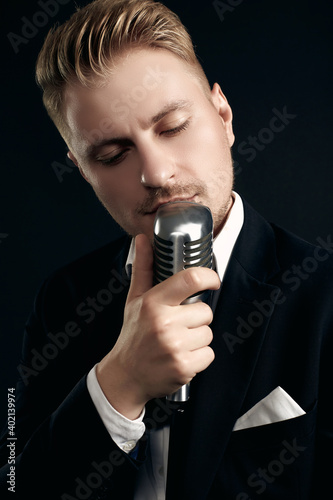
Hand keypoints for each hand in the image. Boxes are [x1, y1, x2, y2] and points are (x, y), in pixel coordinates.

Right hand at [96, 234, 219, 418]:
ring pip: (208, 333)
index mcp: (153, 303)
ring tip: (177, 342)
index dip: (208, 277)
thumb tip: (142, 240)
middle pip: (205, 311)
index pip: (190, 280)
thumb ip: (143, 268)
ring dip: (198, 338)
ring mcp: (174, 346)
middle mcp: (164, 323)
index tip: (212, 281)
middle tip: (178, 325)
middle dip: (196, 318)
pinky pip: (209, 354)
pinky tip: (181, 356)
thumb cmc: (133, 335)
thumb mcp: (135, 299)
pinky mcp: (184, 366)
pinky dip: (199, 357)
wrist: (126, 376)